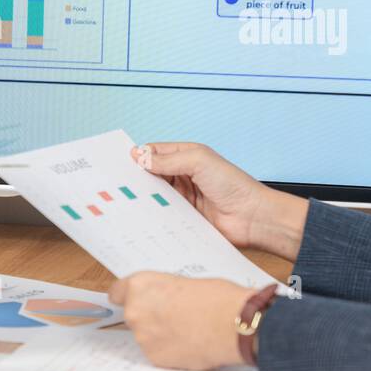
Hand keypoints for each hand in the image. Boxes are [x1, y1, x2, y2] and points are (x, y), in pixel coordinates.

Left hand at [109, 273, 252, 369]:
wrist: (234, 325)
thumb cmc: (218, 299)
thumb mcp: (185, 282)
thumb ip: (164, 292)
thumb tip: (163, 300)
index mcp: (140, 286)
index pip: (117, 292)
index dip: (128, 297)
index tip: (133, 300)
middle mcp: (135, 311)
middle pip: (133, 315)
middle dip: (149, 317)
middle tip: (173, 316)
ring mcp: (143, 337)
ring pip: (146, 336)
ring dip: (159, 335)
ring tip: (187, 331)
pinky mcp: (155, 358)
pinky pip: (157, 353)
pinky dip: (169, 351)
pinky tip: (189, 345)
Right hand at [132, 141, 307, 261]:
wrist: (252, 218)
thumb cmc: (233, 185)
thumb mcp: (199, 161)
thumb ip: (169, 160)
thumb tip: (140, 157)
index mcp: (187, 156)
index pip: (155, 152)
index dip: (139, 156)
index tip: (121, 164)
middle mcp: (183, 175)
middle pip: (151, 174)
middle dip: (137, 177)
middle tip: (117, 183)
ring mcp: (183, 197)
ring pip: (154, 194)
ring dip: (143, 197)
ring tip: (125, 200)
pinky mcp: (183, 216)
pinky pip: (162, 213)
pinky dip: (152, 214)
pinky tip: (141, 215)